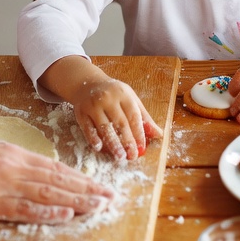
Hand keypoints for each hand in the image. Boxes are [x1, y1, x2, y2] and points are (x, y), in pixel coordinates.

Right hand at [0, 127, 113, 223]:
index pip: (52, 167)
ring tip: (97, 206)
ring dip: (75, 201)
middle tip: (109, 197)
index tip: (96, 184)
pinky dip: (47, 212)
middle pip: (56, 180)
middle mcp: (11, 166)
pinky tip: (65, 214)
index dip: (77, 177)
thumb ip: (9, 160)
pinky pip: (24, 210)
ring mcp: (1, 185)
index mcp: (10, 152)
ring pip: (47, 194)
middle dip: (86, 189)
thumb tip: (33, 170)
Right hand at [38, 57, 162, 161]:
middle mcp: (107, 98)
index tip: (142, 148)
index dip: (139, 133)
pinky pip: (87, 127)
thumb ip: (143, 117)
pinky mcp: (81, 112)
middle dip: (127, 141)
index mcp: (123, 94)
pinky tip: (99, 148)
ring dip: (112, 143)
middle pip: (119, 122)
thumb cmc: (113, 94)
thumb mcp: (130, 99)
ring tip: (120, 156)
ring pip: (104, 126)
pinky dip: (93, 138)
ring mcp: (92, 105)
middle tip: (132, 156)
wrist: (86, 84)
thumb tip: (159, 134)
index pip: (133, 116)